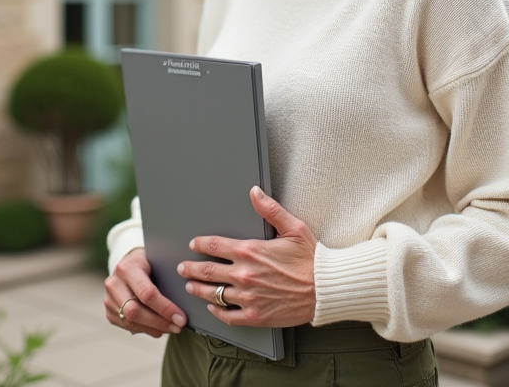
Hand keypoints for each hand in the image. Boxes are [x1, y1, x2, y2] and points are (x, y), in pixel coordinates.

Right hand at [104, 248, 186, 337]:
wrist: (128, 264)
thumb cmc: (149, 263)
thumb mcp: (158, 263)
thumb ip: (167, 280)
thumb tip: (185, 305)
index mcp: (127, 268)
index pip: (146, 294)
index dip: (165, 309)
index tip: (181, 318)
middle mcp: (114, 283)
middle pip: (135, 311)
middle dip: (159, 322)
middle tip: (178, 327)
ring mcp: (108, 298)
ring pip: (131, 322)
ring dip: (154, 329)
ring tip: (171, 328)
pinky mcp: (108, 311)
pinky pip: (127, 326)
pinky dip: (145, 329)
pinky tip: (158, 328)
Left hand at [177, 186, 316, 327]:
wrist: (326, 289)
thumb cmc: (311, 259)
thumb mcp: (293, 227)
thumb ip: (270, 209)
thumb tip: (254, 192)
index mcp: (250, 251)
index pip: (214, 246)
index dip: (200, 245)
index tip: (193, 245)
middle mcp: (244, 274)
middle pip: (207, 271)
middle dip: (191, 269)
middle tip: (182, 269)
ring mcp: (247, 297)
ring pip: (212, 294)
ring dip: (198, 289)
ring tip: (191, 287)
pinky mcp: (255, 316)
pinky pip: (227, 315)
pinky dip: (216, 311)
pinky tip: (213, 307)